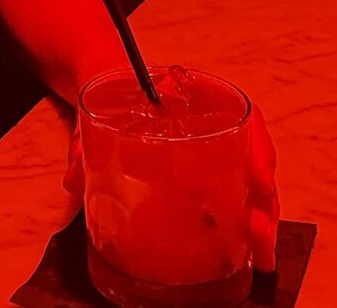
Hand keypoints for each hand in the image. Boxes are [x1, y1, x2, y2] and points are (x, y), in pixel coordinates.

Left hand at [61, 105, 278, 271]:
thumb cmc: (113, 90)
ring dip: (262, 217)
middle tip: (259, 231)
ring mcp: (216, 149)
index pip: (244, 117)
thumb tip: (72, 178)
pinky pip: (237, 194)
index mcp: (198, 99)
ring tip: (261, 254)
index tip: (261, 179)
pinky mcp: (208, 173)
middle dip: (264, 198)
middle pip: (254, 158)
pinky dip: (247, 223)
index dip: (258, 148)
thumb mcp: (96, 107)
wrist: (109, 81)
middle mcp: (215, 123)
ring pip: (253, 182)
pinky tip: (249, 253)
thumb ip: (83, 139)